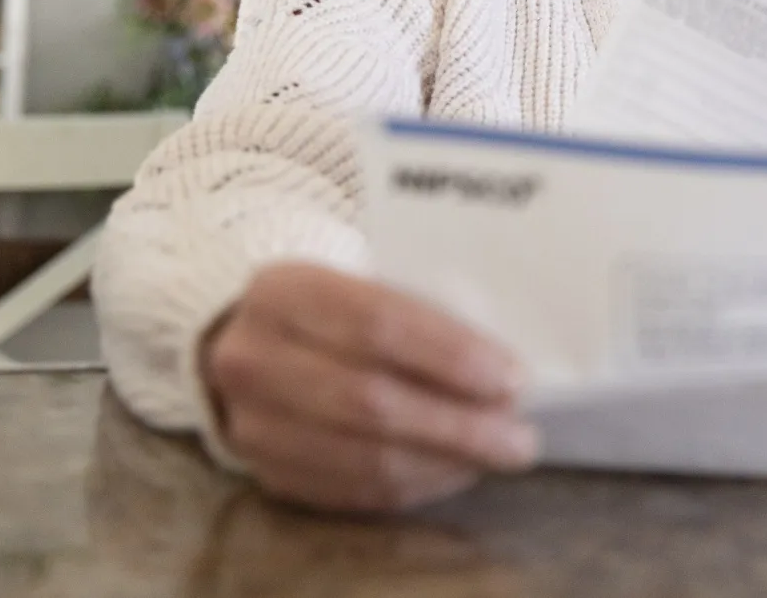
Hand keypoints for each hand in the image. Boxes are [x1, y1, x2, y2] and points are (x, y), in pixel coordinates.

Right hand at [199, 262, 537, 512]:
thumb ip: (419, 305)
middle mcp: (253, 357)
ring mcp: (250, 421)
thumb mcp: (362, 275)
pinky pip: (349, 491)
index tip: (511, 379)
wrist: (247, 338)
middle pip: (371, 401)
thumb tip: (504, 362)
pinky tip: (453, 472)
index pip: (379, 324)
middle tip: (519, 437)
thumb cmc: (334, 303)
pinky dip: (412, 487)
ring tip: (495, 456)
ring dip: (442, 463)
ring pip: (362, 457)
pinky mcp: (262, 470)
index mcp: (285, 289)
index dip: (451, 356)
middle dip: (458, 425)